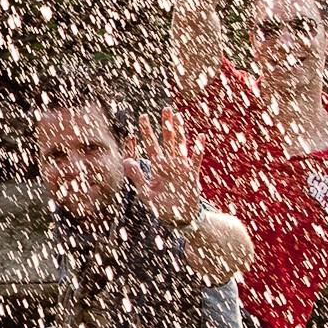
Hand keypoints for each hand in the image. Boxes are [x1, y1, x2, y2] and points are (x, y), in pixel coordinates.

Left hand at [126, 108, 203, 227]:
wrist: (179, 218)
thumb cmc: (161, 206)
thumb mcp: (145, 192)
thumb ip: (137, 176)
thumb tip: (126, 160)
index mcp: (157, 168)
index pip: (151, 147)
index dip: (146, 134)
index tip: (142, 121)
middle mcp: (170, 164)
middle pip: (167, 141)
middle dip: (166, 125)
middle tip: (165, 108)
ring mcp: (181, 168)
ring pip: (181, 145)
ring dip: (180, 131)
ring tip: (178, 116)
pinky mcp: (191, 175)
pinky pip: (195, 160)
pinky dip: (198, 149)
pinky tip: (201, 137)